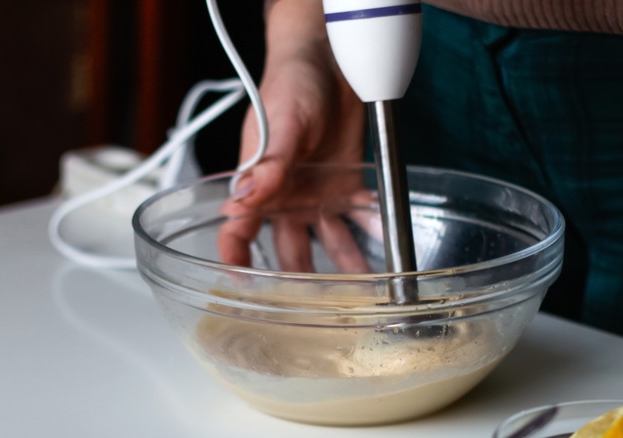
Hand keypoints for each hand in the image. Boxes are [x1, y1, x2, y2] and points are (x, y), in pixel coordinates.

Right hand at [217, 0, 368, 271]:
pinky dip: (371, 234)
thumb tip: (247, 198)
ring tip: (359, 296)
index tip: (243, 290)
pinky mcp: (345, 188)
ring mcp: (316, 197)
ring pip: (327, 244)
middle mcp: (286, 200)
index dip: (237, 261)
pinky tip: (386, 251)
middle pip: (287, 251)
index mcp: (259, 186)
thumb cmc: (290, 85)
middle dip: (297, 283)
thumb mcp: (281, 121)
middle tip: (313, 312)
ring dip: (341, 269)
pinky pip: (360, 218)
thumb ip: (269, 161)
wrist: (328, 64)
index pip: (240, 231)